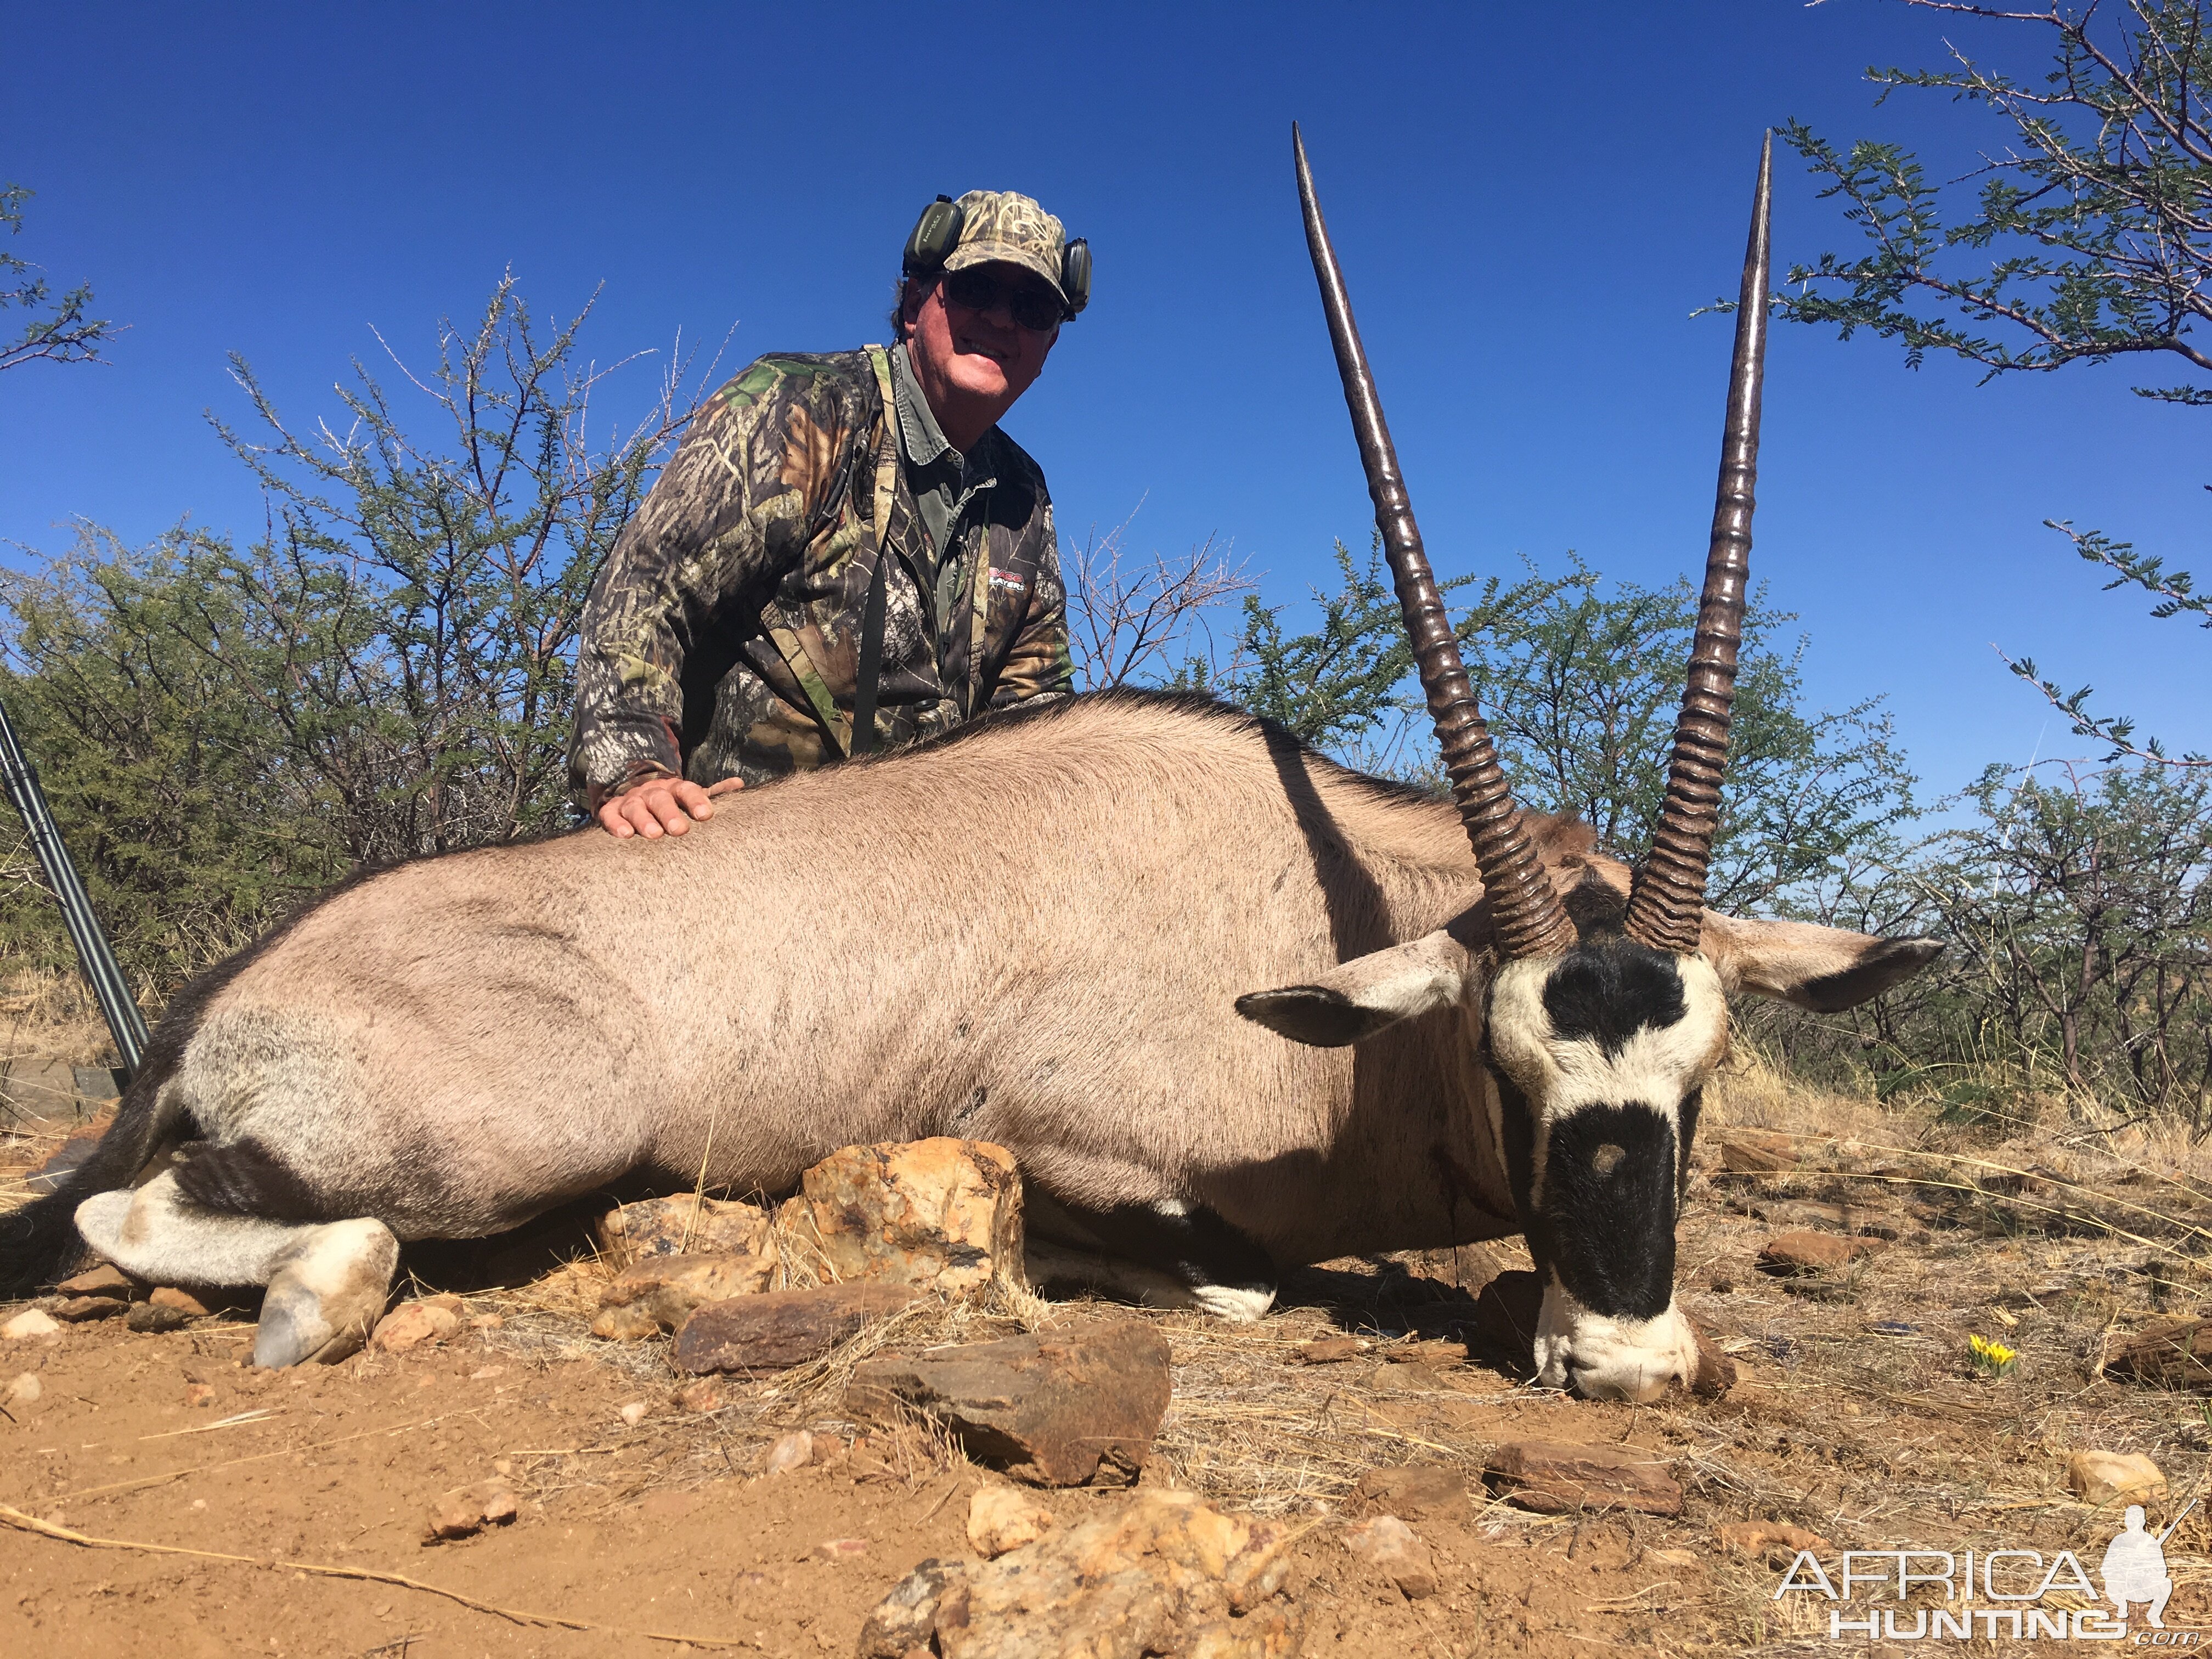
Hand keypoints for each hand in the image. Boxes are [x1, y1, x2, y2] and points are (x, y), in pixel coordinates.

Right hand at [596, 775, 743, 838]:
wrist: (635, 793)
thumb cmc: (671, 802)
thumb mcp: (690, 796)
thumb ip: (713, 794)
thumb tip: (739, 784)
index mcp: (675, 788)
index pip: (687, 790)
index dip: (696, 801)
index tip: (706, 815)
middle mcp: (653, 792)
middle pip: (661, 799)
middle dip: (669, 813)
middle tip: (679, 830)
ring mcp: (631, 800)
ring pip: (636, 807)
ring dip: (644, 820)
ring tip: (653, 834)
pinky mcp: (612, 810)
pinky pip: (610, 815)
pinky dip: (616, 824)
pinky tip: (624, 835)